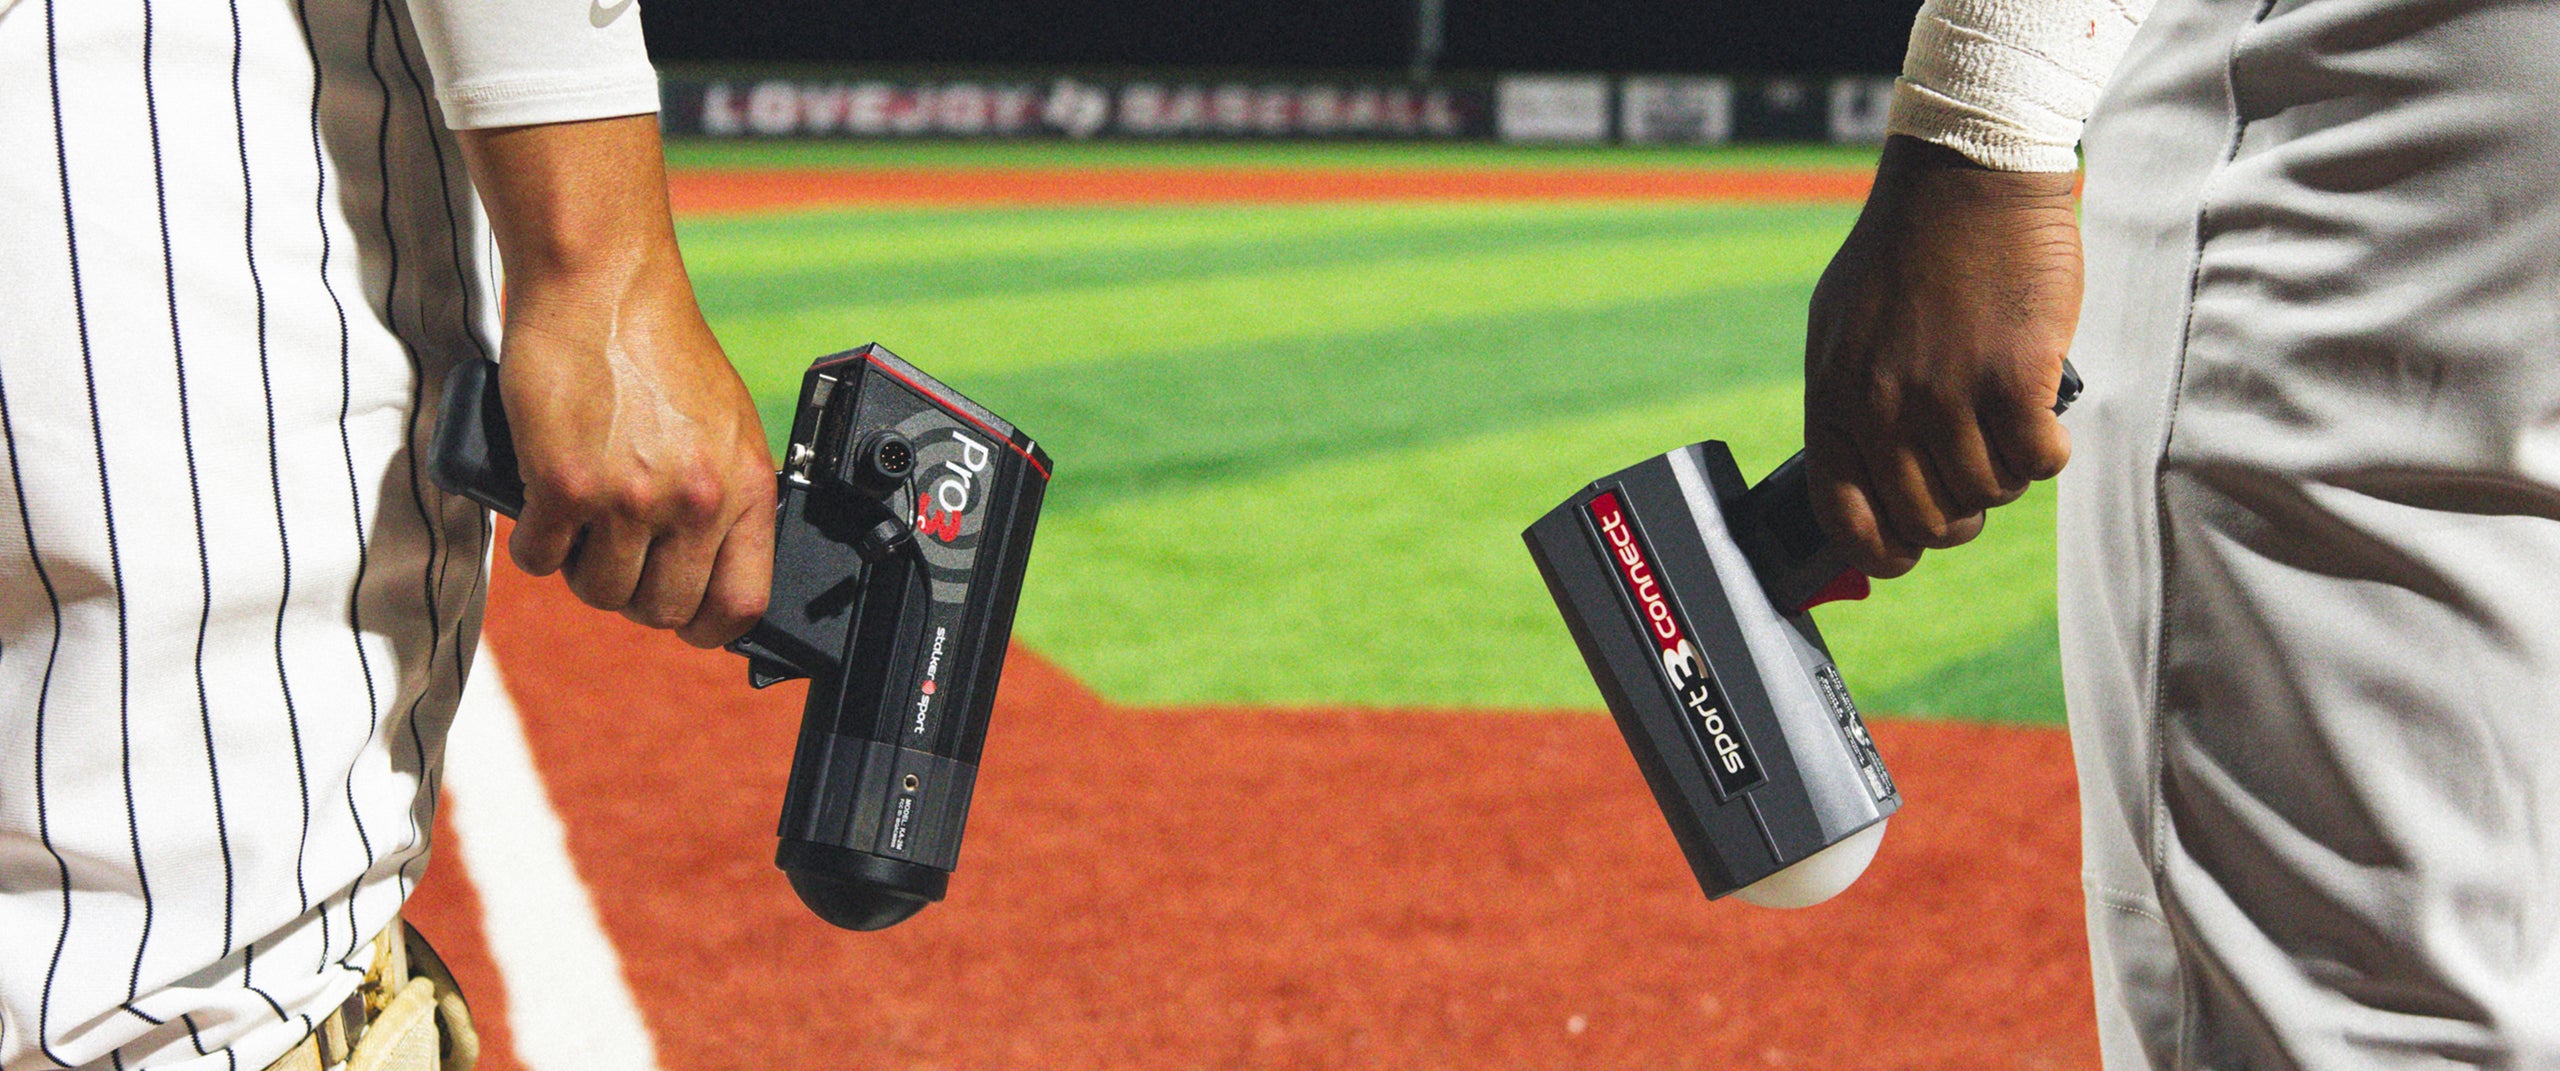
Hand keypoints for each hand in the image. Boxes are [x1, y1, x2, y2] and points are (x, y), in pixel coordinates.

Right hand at [457, 115, 773, 646]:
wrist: (601, 286)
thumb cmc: (658, 350)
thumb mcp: (725, 428)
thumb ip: (724, 497)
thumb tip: (710, 570)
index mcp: (747, 488)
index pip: (742, 604)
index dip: (707, 627)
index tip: (685, 620)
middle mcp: (695, 500)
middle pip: (661, 609)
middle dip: (633, 594)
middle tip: (615, 556)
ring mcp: (630, 498)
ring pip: (600, 591)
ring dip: (581, 570)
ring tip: (580, 526)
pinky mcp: (564, 485)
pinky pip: (542, 558)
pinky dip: (535, 543)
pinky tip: (540, 510)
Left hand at [1803, 135, 2080, 577]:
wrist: (1966, 176)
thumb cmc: (1907, 250)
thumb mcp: (1842, 328)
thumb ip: (1848, 400)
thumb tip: (1858, 475)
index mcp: (1835, 398)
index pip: (1845, 517)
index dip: (1881, 551)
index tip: (1908, 550)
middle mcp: (1884, 407)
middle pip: (1927, 519)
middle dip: (1957, 515)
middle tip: (1976, 477)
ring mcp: (1948, 395)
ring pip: (1987, 493)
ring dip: (2004, 474)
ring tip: (2007, 428)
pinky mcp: (2013, 377)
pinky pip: (2038, 463)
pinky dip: (2047, 453)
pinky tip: (2042, 421)